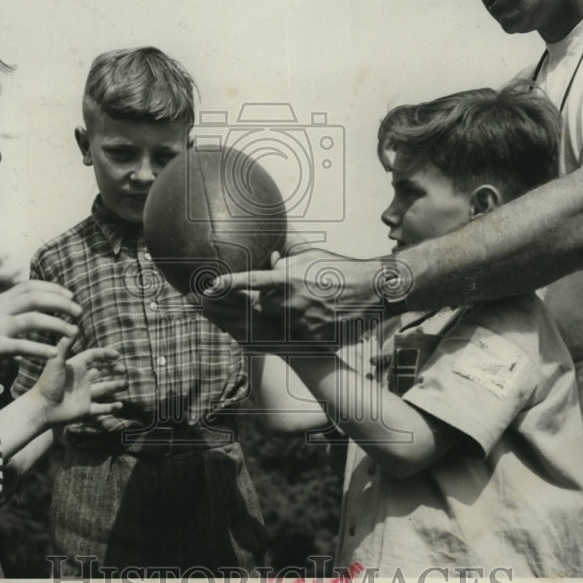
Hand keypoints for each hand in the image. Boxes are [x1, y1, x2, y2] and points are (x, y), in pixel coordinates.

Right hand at [0, 280, 84, 376]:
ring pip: (33, 319)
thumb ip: (13, 310)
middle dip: (61, 303)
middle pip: (36, 298)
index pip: (31, 286)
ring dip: (57, 325)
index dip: (53, 288)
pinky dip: (40, 349)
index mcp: (0, 301)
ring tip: (74, 332)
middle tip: (79, 312)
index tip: (71, 295)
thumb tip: (39, 305)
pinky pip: (22, 346)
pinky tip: (55, 353)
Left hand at [33, 337, 126, 426]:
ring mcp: (84, 394)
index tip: (117, 355)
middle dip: (113, 369)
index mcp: (76, 367)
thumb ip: (64, 345)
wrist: (41, 408)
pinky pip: (101, 408)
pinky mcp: (85, 409)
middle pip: (101, 371)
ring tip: (126, 384)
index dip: (106, 355)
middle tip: (123, 369)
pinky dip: (110, 407)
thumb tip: (74, 327)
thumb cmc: (47, 384)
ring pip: (104, 388)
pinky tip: (120, 405)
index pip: (94, 357)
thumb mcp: (56, 362)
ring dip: (115, 386)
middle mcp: (81, 379)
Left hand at [205, 249, 390, 343]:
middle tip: (279, 296)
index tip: (210, 286)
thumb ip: (286, 252)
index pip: (251, 280)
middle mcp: (291, 301)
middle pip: (261, 307)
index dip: (229, 283)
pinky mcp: (313, 337)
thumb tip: (270, 245)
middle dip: (265, 303)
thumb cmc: (340, 269)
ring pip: (279, 322)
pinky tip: (317, 317)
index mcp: (288, 278)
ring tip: (306, 305)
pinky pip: (296, 334)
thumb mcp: (311, 255)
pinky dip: (301, 326)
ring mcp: (302, 322)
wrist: (372, 291)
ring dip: (285, 315)